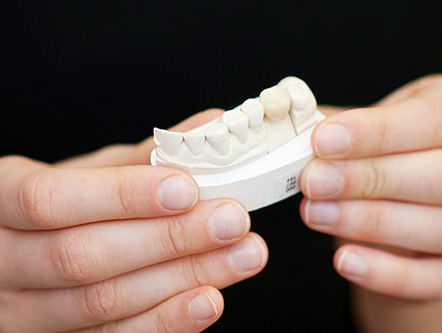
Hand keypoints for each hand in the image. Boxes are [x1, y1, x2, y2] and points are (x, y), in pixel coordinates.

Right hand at [0, 110, 267, 331]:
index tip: (187, 188)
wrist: (24, 251)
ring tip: (241, 256)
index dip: (121, 196)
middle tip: (231, 221)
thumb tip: (210, 128)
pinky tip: (209, 299)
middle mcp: (2, 262)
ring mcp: (23, 312)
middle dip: (168, 240)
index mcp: (0, 201)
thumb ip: (144, 157)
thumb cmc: (61, 205)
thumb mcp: (88, 175)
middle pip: (83, 257)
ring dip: (182, 279)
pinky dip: (166, 321)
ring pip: (103, 304)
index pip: (51, 201)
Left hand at [300, 74, 441, 299]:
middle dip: (372, 180)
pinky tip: (344, 260)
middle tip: (314, 180)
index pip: (434, 120)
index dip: (376, 132)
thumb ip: (341, 128)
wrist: (412, 190)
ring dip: (371, 223)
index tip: (322, 140)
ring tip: (316, 213)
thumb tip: (293, 138)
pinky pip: (437, 279)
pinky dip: (388, 274)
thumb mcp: (375, 121)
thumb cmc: (393, 147)